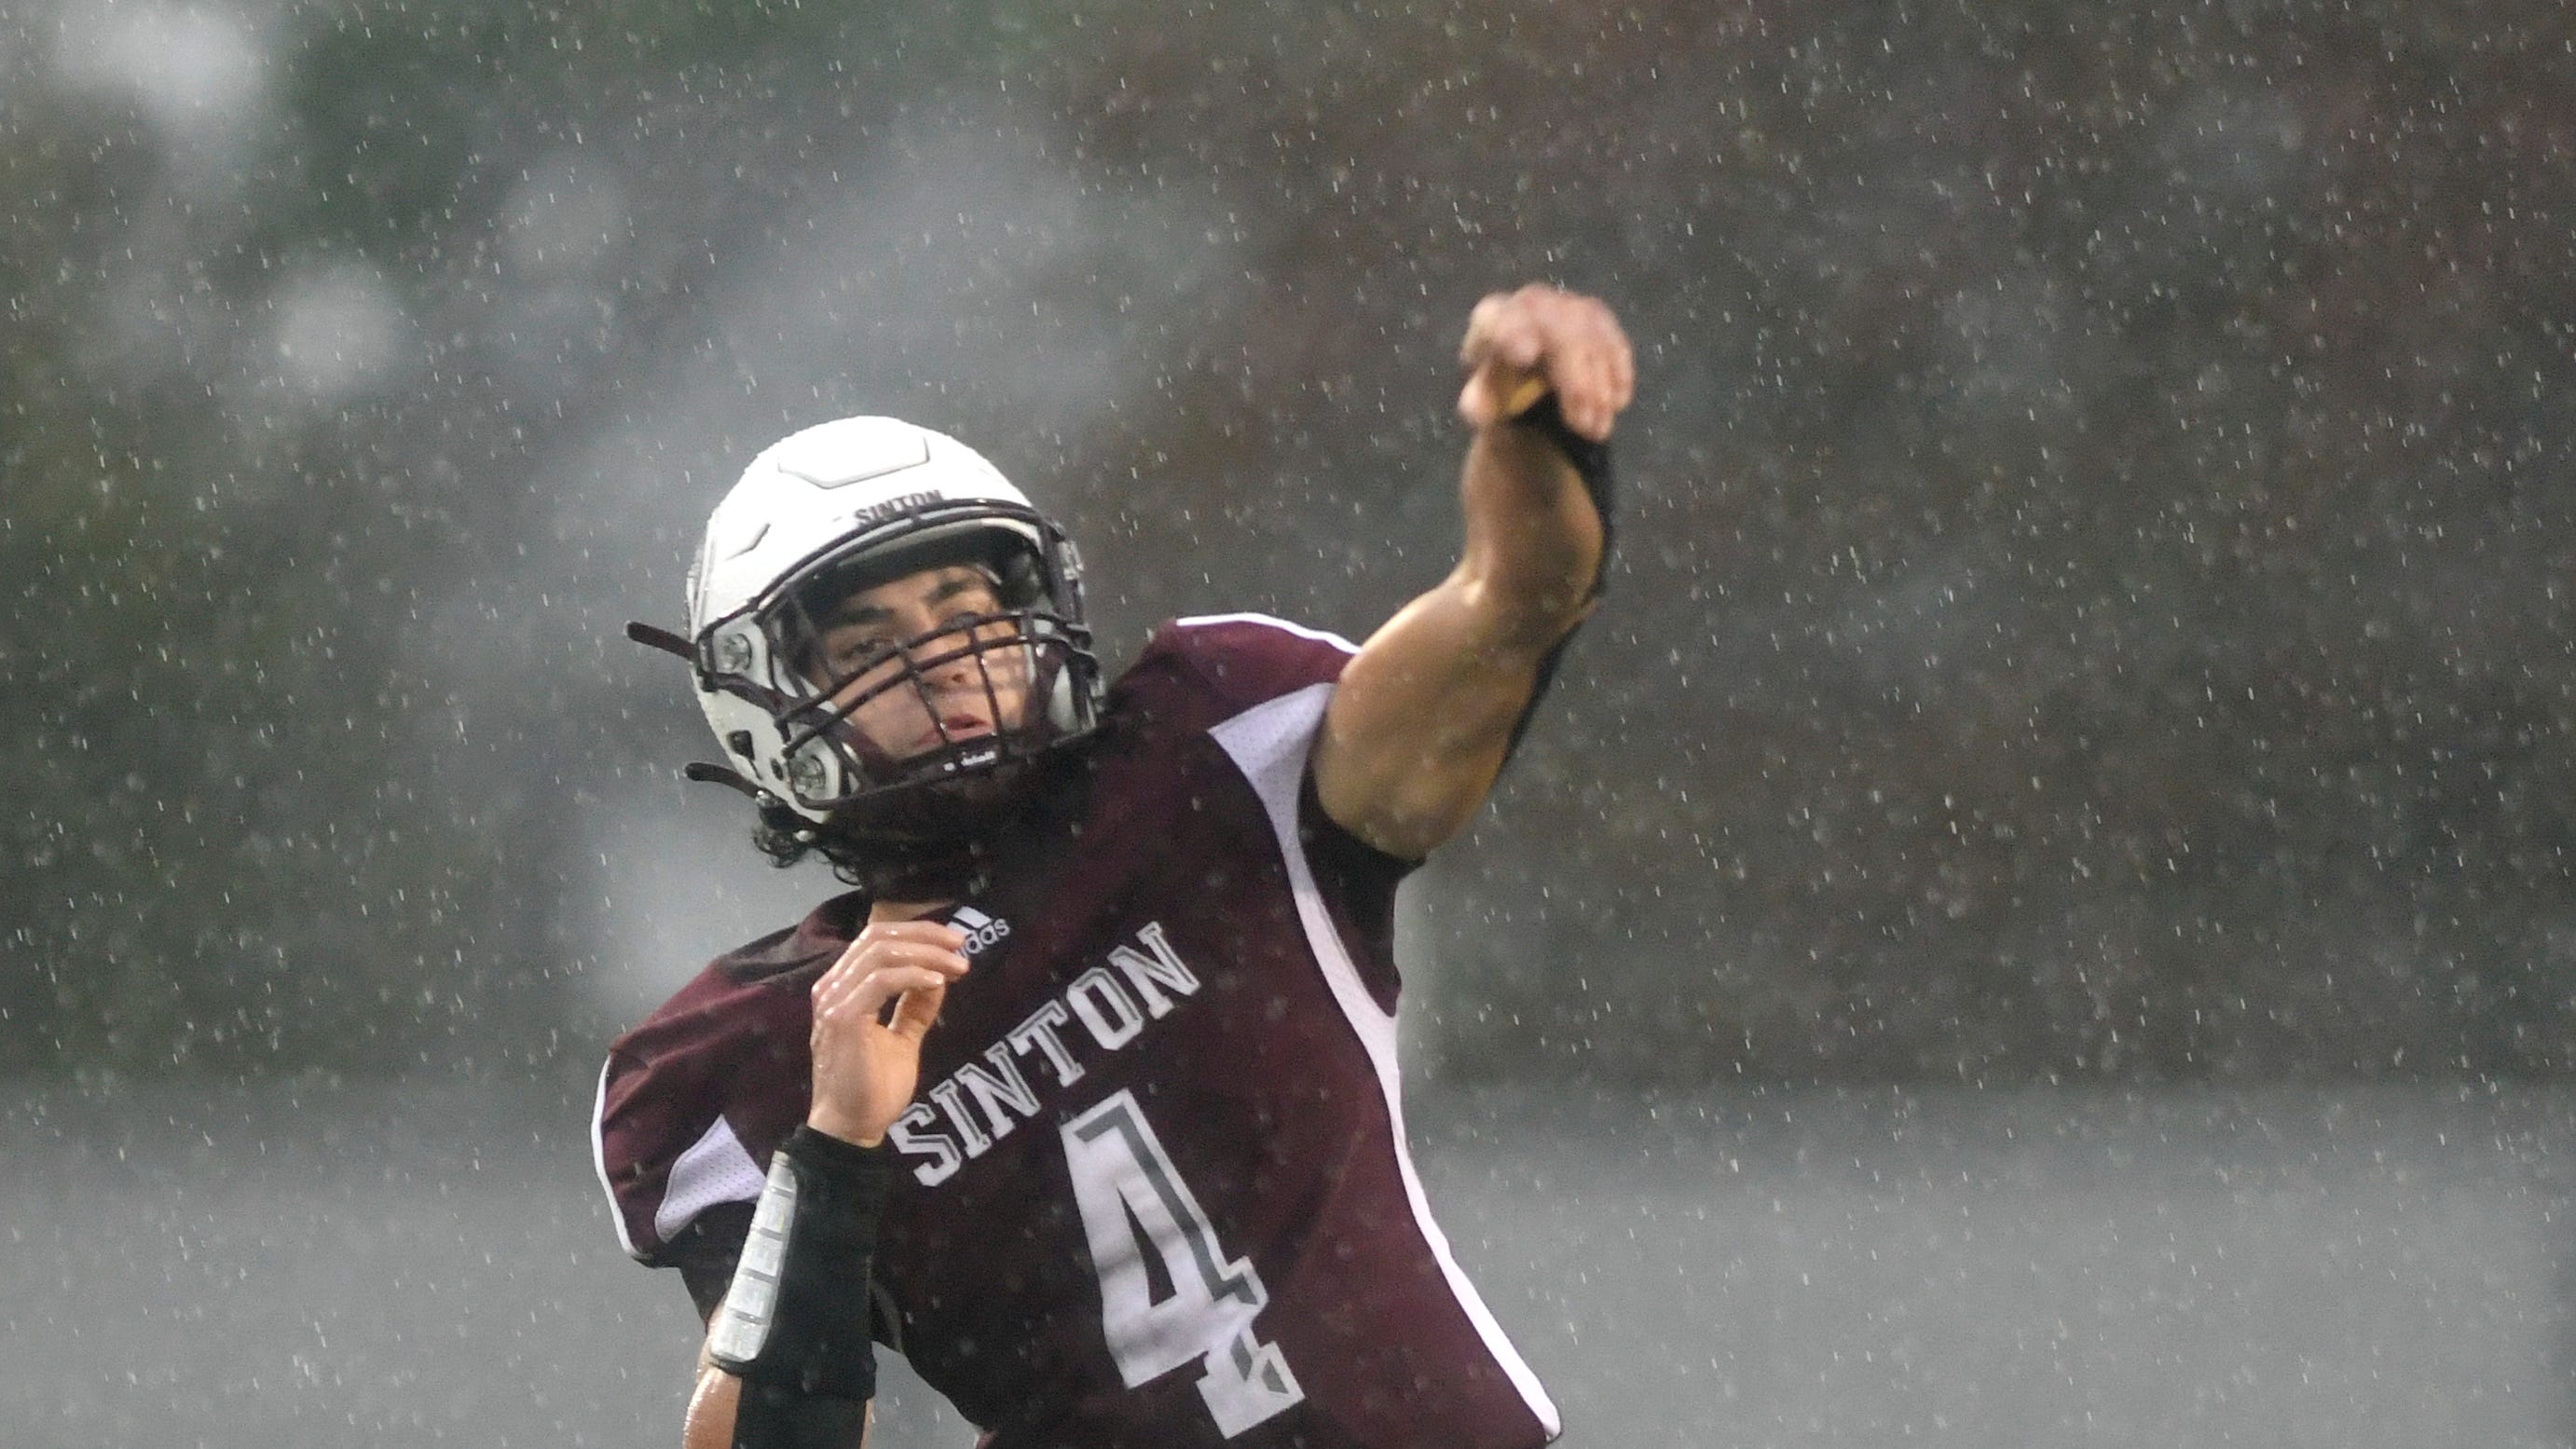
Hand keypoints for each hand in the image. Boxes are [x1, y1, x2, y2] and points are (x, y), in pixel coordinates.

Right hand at [805, 909, 970, 1146]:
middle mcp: (833, 988)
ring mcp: (835, 1001)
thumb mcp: (902, 1039)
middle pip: (878, 937)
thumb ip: (915, 1007)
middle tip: (961, 944)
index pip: (876, 940)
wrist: (851, 1128)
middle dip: (925, 935)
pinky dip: (913, 975)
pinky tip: (938, 982)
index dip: (917, 933)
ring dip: (926, 954)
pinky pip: (881, 981)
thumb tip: (939, 977)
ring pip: (882, 954)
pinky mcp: (843, 1018)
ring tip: (958, 966)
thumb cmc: (872, 1088)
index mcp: (843, 988)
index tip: (954, 943)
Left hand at [1456, 284, 1634, 441]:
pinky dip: (1619, 372)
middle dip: (1577, 385)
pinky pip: (1613, 340)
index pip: (1503, 322)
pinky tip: (1619, 402)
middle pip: (1561, 337)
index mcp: (1493, 317)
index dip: (1514, 334)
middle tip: (1585, 428)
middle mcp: (1531, 302)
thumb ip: (1478, 402)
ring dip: (1600, 389)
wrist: (1522, 364)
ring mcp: (1566, 304)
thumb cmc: (1498, 381)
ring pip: (1592, 342)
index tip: (1524, 355)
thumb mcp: (1481, 396)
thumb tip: (1476, 411)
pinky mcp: (1596, 315)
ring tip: (1597, 429)